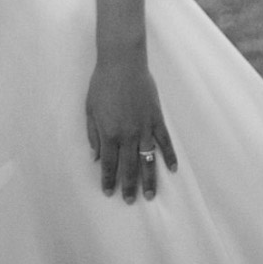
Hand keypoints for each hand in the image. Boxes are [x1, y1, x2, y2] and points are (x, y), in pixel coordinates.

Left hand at [86, 56, 176, 202]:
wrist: (122, 62)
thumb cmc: (102, 83)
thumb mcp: (90, 109)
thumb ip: (93, 134)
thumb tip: (96, 156)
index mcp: (109, 133)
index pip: (109, 164)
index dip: (108, 180)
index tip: (109, 193)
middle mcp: (127, 135)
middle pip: (128, 168)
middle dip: (128, 187)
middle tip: (129, 201)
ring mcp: (144, 128)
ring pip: (148, 161)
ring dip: (149, 180)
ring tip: (150, 196)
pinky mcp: (157, 119)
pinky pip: (165, 142)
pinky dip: (170, 157)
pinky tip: (172, 169)